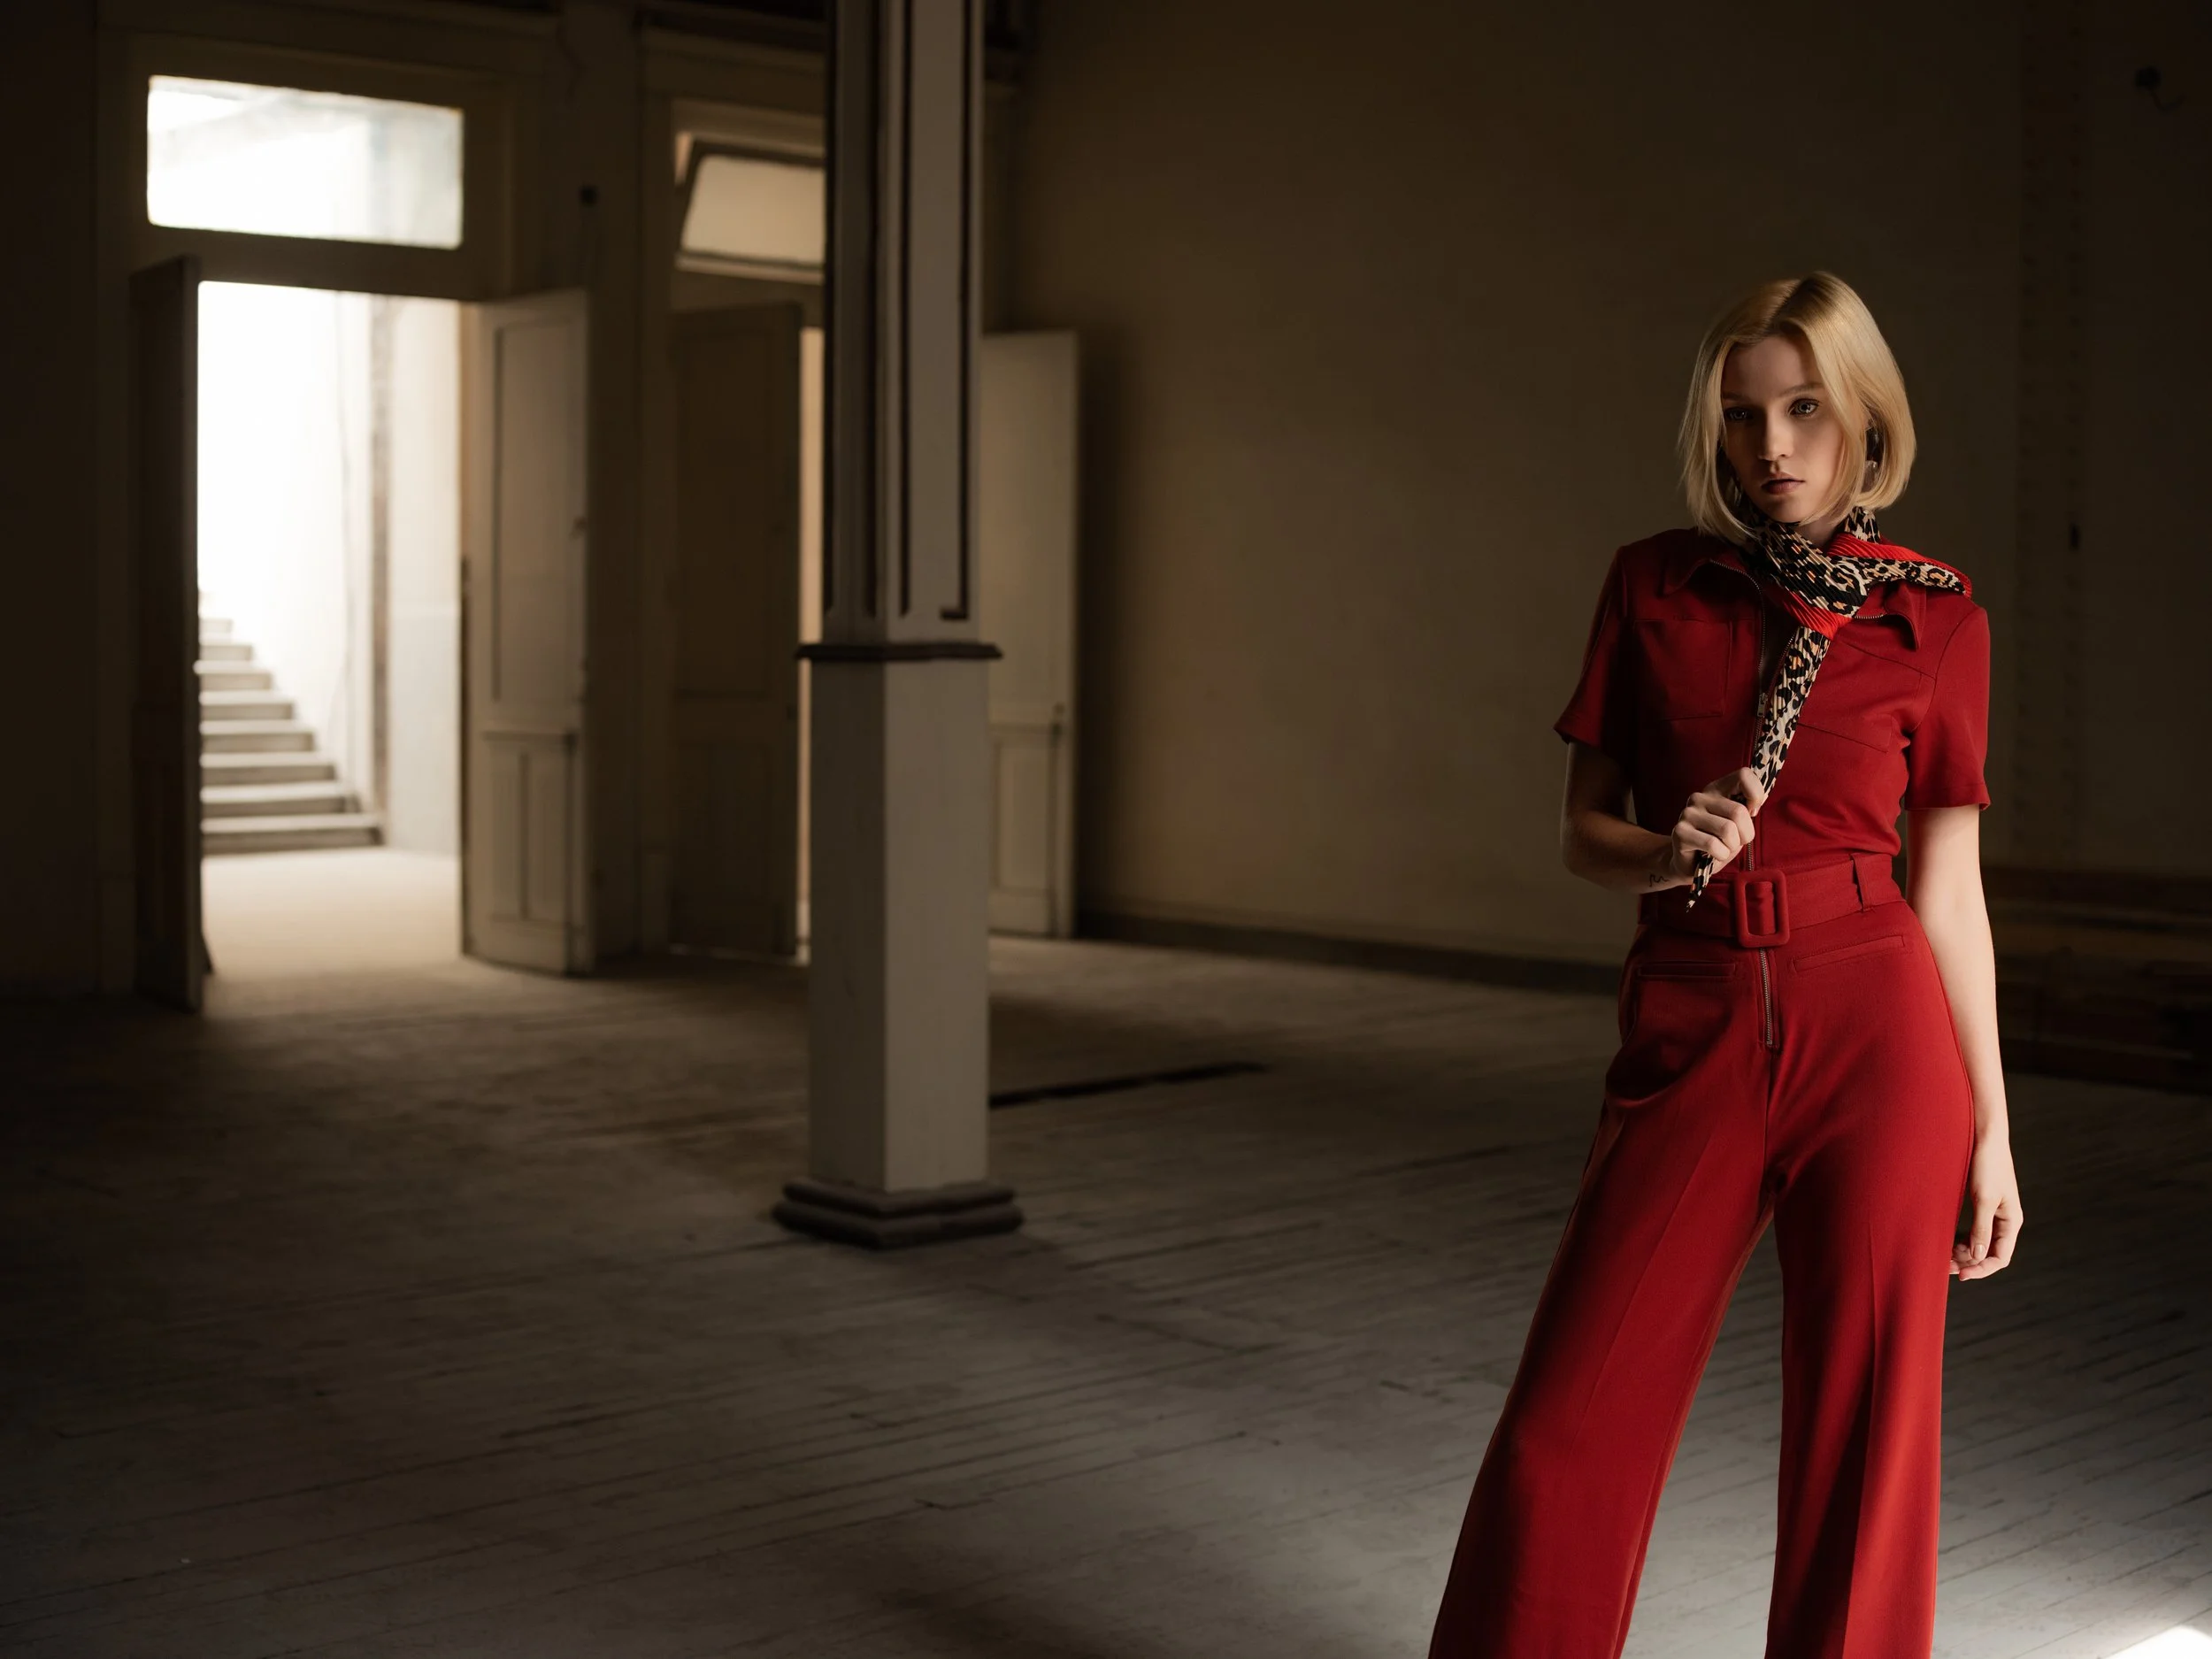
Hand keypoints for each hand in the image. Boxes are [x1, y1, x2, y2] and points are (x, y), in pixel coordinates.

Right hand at [1658, 766, 1766, 884]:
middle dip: (1746, 834)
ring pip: (1727, 830)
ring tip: (1723, 848)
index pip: (1744, 775)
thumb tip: (1759, 800)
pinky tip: (1713, 855)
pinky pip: (1713, 845)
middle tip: (1737, 841)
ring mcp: (1688, 814)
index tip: (1752, 812)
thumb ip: (1747, 808)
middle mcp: (1699, 797)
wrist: (1689, 864)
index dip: (1756, 794)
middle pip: (1738, 811)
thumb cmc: (1718, 842)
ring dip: (1732, 846)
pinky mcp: (1680, 832)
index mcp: (1716, 789)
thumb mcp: (1737, 824)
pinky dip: (1721, 855)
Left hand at [1952, 1130, 2022, 1280]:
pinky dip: (1961, 1239)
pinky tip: (1946, 1242)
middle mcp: (2004, 1220)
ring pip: (1980, 1243)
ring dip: (1963, 1252)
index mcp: (2011, 1221)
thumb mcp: (1983, 1198)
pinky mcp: (1981, 1204)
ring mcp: (1993, 1213)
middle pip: (1989, 1253)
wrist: (1984, 1137)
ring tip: (1942, 1257)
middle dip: (1969, 1262)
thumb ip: (1981, 1228)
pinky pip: (1973, 1230)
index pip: (2000, 1257)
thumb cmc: (1987, 1164)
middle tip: (1943, 1267)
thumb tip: (1978, 1256)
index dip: (1982, 1269)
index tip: (1961, 1276)